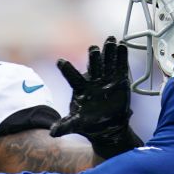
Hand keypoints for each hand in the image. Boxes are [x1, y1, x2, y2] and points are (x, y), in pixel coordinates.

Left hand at [52, 36, 141, 157]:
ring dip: (108, 51)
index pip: (72, 77)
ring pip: (107, 62)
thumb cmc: (89, 124)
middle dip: (94, 57)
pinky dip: (122, 57)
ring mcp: (106, 79)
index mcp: (80, 89)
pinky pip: (120, 67)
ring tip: (110, 40)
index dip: (66, 69)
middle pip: (93, 66)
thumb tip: (52, 133)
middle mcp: (93, 81)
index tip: (59, 61)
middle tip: (93, 49)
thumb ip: (65, 125)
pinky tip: (122, 46)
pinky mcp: (119, 80)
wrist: (107, 126)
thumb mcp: (76, 125)